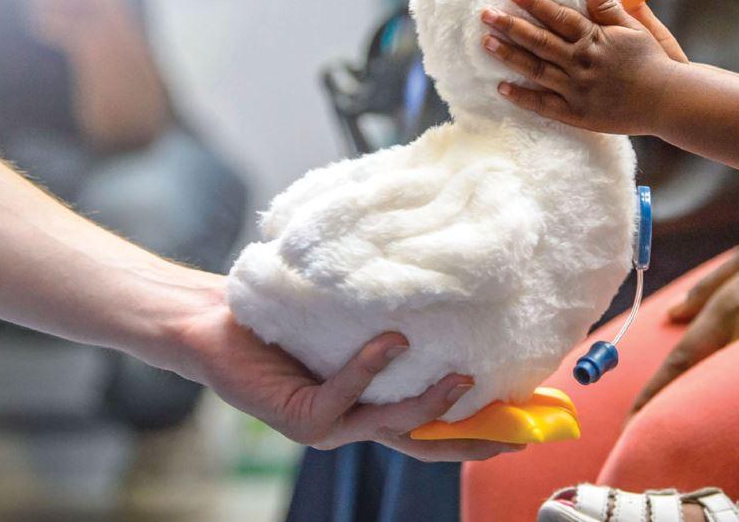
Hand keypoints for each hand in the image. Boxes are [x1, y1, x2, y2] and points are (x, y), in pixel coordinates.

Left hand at [174, 274, 521, 461]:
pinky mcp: (301, 416)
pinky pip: (344, 395)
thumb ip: (384, 323)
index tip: (524, 421)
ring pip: (392, 425)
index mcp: (368, 405)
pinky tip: (393, 339)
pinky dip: (372, 365)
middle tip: (516, 426)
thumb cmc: (282, 316)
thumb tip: (438, 296)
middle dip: (472, 440)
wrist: (214, 319)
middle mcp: (353, 423)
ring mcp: (328, 425)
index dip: (478, 430)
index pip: (433, 427)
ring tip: (464, 376)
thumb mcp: (344, 320)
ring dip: (432, 404)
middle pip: (425, 443)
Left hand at [480, 0, 684, 133]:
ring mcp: (577, 89)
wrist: (668, 101)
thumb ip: (609, 7)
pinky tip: (501, 87)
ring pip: (535, 69)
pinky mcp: (577, 114)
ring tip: (486, 43)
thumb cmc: (653, 63)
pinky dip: (522, 96)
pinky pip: (543, 105)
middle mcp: (581, 62)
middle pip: (538, 41)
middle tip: (485, 14)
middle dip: (509, 26)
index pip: (557, 16)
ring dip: (509, 56)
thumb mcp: (634, 29)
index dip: (534, 3)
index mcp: (594, 39)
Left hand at [630, 216, 738, 413]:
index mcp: (728, 305)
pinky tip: (733, 402)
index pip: (684, 357)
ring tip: (685, 422)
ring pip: (731, 383)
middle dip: (675, 404)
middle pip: (704, 377)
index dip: (657, 390)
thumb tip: (673, 314)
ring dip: (708, 401)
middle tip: (649, 427)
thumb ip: (707, 287)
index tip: (636, 415)